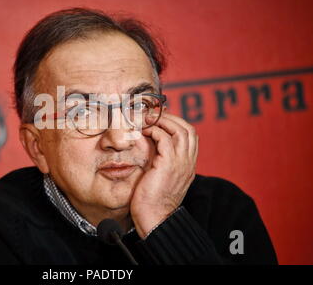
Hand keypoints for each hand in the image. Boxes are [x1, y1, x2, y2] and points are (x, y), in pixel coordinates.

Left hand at [130, 108, 198, 238]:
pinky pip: (165, 139)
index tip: (159, 120)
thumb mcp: (160, 177)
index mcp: (188, 166)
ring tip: (147, 120)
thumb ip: (160, 162)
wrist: (155, 218)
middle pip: (189, 129)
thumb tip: (149, 145)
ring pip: (180, 130)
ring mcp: (181, 163)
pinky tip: (145, 132)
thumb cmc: (152, 201)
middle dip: (170, 118)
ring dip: (162, 121)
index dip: (176, 124)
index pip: (190, 136)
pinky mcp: (169, 164)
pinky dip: (155, 130)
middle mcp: (188, 162)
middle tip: (153, 116)